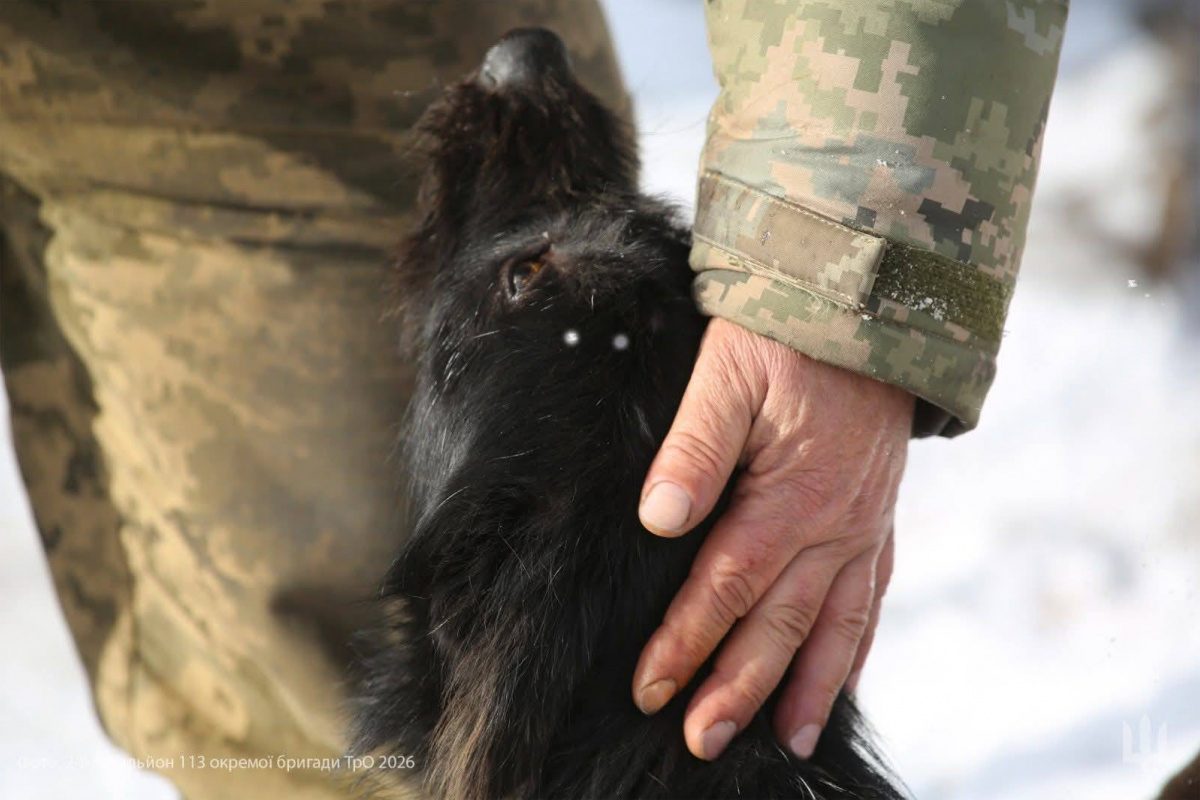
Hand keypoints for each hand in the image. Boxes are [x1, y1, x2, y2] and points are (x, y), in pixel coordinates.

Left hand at [632, 318, 912, 760]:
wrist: (869, 306)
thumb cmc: (788, 336)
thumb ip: (695, 446)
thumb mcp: (728, 372)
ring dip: (808, 690)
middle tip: (702, 742)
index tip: (650, 689)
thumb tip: (659, 519)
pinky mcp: (879, 519)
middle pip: (780, 625)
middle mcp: (836, 526)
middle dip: (738, 688)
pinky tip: (842, 680)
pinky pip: (873, 598)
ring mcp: (864, 527)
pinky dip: (856, 647)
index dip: (686, 642)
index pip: (728, 586)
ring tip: (784, 743)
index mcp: (791, 495)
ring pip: (835, 626)